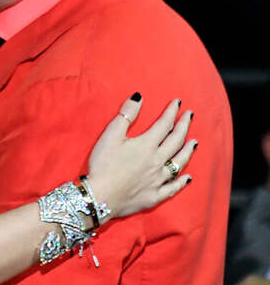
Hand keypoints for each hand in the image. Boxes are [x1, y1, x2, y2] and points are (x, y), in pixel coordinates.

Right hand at [84, 94, 195, 220]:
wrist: (100, 196)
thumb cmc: (103, 164)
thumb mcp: (110, 135)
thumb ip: (126, 115)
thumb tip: (139, 97)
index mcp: (147, 145)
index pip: (164, 124)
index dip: (171, 112)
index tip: (178, 102)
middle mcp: (157, 161)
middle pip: (176, 141)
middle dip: (183, 126)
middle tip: (190, 116)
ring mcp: (158, 180)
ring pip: (179, 163)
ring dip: (187, 151)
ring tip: (193, 142)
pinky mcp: (155, 195)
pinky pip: (173, 188)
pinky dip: (182, 182)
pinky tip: (188, 177)